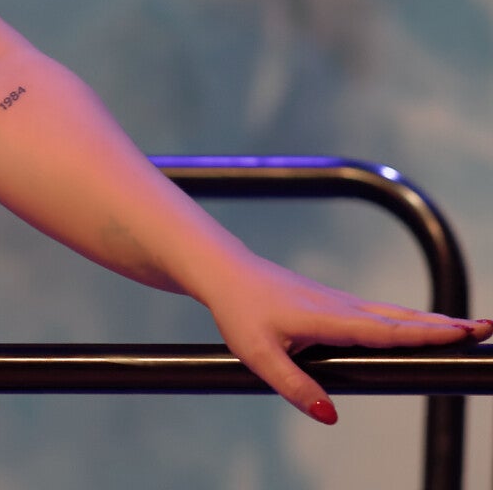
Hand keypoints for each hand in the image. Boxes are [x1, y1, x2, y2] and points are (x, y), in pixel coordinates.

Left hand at [202, 251, 491, 423]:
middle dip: (444, 327)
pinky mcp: (335, 302)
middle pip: (401, 319)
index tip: (460, 335)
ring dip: (432, 322)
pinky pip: (381, 312)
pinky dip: (410, 318)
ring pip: (394, 313)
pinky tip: (424, 325)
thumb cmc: (239, 312)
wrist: (224, 272)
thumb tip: (331, 416)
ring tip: (468, 329)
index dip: (424, 335)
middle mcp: (341, 307)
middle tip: (485, 330)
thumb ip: (294, 386)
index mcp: (327, 318)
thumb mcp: (257, 355)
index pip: (385, 330)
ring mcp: (340, 302)